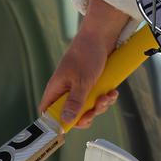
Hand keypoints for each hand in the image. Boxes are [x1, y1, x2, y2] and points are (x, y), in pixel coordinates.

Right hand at [39, 0, 129, 128]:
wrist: (102, 35)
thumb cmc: (87, 54)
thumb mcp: (82, 81)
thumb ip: (74, 102)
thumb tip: (65, 122)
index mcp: (57, 89)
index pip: (48, 112)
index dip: (56, 122)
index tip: (72, 125)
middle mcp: (66, 90)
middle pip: (71, 114)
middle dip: (87, 114)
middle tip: (96, 108)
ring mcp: (79, 87)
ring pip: (87, 107)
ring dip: (100, 105)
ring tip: (108, 96)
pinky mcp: (92, 84)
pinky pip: (97, 99)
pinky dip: (105, 98)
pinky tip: (112, 92)